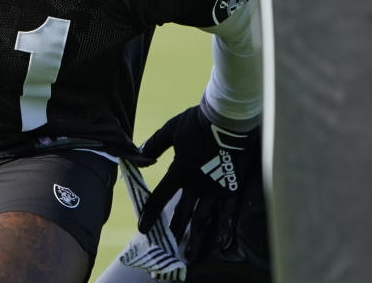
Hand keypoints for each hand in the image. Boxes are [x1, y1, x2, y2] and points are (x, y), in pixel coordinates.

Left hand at [137, 105, 258, 234]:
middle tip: (168, 245)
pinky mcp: (232, 187)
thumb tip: (139, 155)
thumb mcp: (171, 129)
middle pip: (182, 213)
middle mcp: (197, 185)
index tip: (143, 228)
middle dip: (174, 230)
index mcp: (180, 171)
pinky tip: (220, 242)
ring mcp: (216, 188)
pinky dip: (223, 228)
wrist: (229, 118)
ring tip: (189, 252)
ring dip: (195, 236)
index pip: (160, 198)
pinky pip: (228, 212)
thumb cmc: (198, 121)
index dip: (151, 214)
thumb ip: (154, 145)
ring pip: (203, 218)